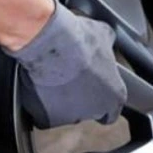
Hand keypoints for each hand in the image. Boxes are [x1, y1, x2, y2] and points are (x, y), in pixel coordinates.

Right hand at [3, 0, 126, 127]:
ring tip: (52, 74)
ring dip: (60, 98)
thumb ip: (108, 43)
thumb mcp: (102, 33)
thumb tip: (107, 40)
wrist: (47, 44)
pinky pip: (43, 112)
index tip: (94, 88)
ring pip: (65, 112)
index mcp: (113, 95)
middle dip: (80, 96)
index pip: (112, 109)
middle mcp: (94, 111)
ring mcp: (69, 117)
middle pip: (88, 111)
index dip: (102, 98)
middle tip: (70, 75)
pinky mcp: (45, 119)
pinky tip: (38, 83)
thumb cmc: (78, 39)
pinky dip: (40, 101)